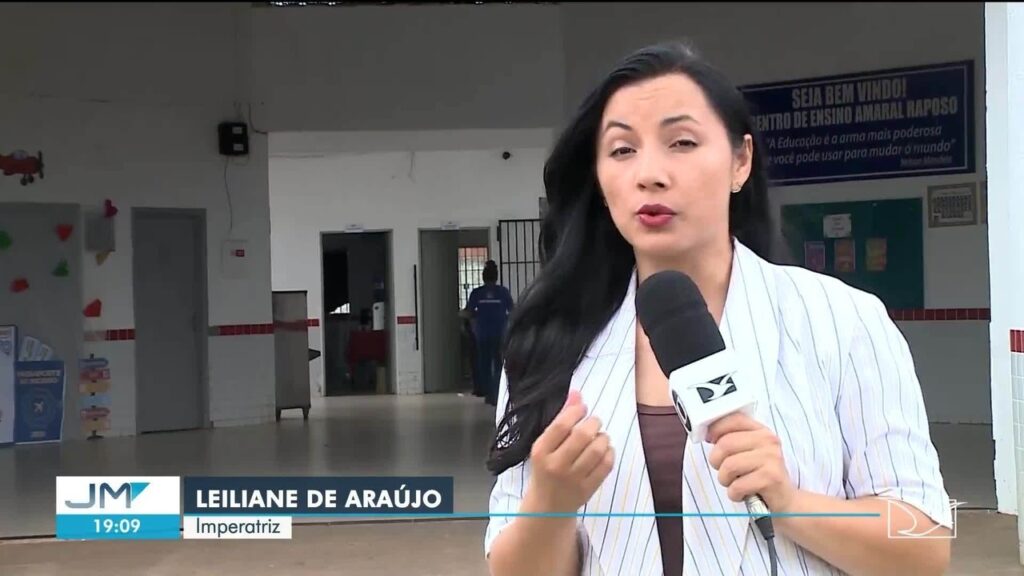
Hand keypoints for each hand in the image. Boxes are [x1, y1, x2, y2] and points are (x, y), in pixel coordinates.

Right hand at [526, 390, 613, 511]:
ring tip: (599, 437)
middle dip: (593, 423)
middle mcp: (556, 465)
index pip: (562, 424)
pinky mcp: (588, 489)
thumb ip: (561, 419)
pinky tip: (605, 450)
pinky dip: (610, 452)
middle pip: (582, 435)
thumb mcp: (546, 444)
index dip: (576, 411)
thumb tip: (577, 393)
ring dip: (603, 437)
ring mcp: (573, 479)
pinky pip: (606, 465)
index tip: (582, 409)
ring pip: (598, 450)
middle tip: (594, 423)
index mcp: (541, 451)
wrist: (547, 507)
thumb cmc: (546, 469)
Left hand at [707, 412, 795, 512]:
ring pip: (728, 466)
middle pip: (725, 444)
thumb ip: (733, 439)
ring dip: (725, 480)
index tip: (710, 440)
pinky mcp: (771, 478)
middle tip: (724, 471)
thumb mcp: (749, 453)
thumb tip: (708, 433)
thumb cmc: (761, 476)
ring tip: (734, 483)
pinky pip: (737, 486)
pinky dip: (734, 494)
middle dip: (716, 461)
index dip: (716, 429)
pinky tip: (743, 493)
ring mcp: (771, 459)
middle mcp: (769, 441)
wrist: (786, 501)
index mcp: (762, 431)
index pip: (734, 419)